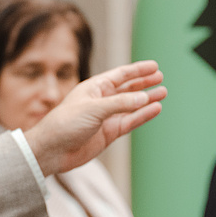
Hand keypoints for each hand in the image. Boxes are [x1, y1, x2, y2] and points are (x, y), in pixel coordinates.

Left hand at [23, 60, 165, 175]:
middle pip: (127, 89)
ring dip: (146, 99)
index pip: (120, 75)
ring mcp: (105, 118)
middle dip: (143, 83)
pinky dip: (142, 116)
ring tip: (163, 93)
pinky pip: (130, 121)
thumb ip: (119, 103)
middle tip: (161, 77)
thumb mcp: (93, 109)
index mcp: (93, 88)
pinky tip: (155, 109)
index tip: (154, 66)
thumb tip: (144, 99)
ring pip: (131, 106)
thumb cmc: (65, 124)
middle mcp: (101, 101)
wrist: (52, 150)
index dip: (137, 70)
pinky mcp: (108, 133)